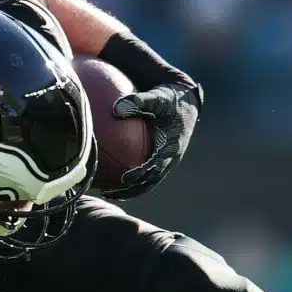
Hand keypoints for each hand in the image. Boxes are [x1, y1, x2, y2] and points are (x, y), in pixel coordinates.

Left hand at [104, 79, 201, 200]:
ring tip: (106, 192)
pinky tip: (109, 177)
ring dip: (128, 190)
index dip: (140, 174)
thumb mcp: (158, 97)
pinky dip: (129, 178)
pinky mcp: (160, 158)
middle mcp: (169, 158)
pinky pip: (144, 172)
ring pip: (146, 182)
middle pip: (149, 182)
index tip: (123, 179)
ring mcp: (166, 160)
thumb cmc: (170, 99)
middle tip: (108, 193)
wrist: (186, 100)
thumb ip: (138, 102)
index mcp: (171, 147)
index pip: (155, 167)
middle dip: (130, 191)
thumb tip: (116, 108)